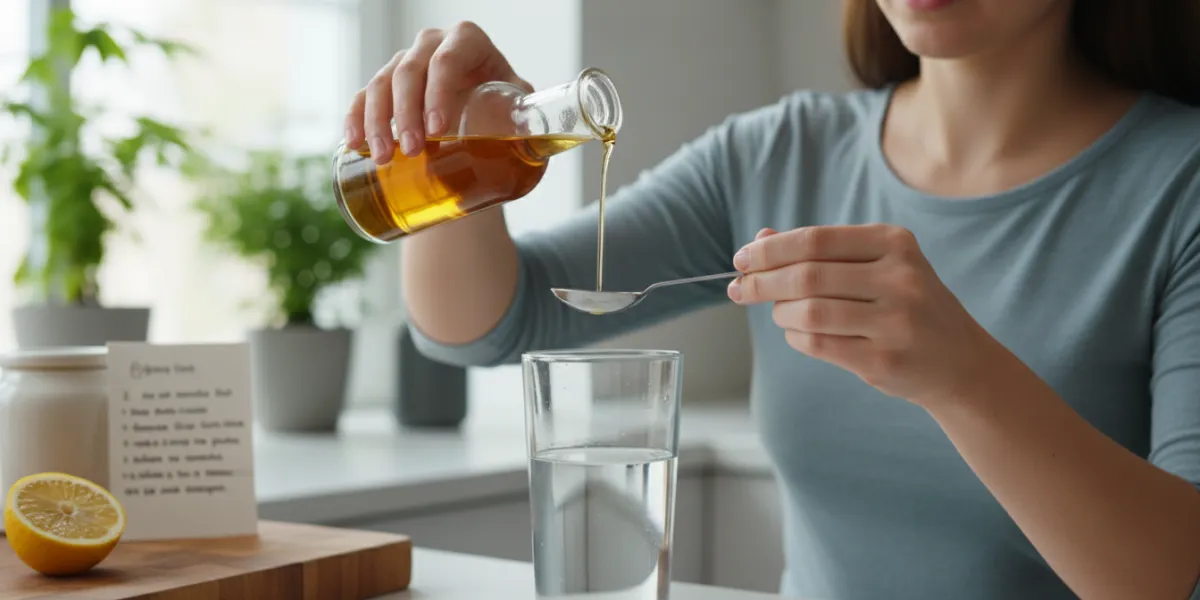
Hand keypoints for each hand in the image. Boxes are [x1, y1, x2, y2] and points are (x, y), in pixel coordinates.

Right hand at [344, 21, 531, 164]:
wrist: (485, 119)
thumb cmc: (506, 109)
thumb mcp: (521, 107)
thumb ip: (530, 116)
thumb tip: (539, 133)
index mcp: (467, 42)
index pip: (448, 60)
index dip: (438, 92)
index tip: (438, 130)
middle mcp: (432, 45)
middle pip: (410, 72)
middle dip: (406, 113)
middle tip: (412, 151)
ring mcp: (405, 63)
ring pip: (381, 83)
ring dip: (376, 120)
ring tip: (383, 158)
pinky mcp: (384, 86)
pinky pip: (361, 96)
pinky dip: (355, 118)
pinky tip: (353, 143)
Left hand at [726, 225, 1001, 408]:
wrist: (959, 362)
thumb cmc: (905, 307)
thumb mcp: (875, 266)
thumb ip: (820, 252)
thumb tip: (760, 239)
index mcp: (894, 243)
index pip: (814, 240)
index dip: (770, 250)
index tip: (742, 259)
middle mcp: (900, 278)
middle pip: (807, 275)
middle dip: (762, 282)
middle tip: (738, 288)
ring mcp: (896, 321)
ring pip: (808, 311)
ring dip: (780, 313)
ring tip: (780, 313)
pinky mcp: (885, 359)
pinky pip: (818, 344)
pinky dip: (795, 337)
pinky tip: (797, 332)